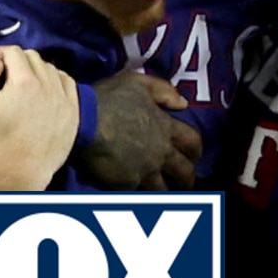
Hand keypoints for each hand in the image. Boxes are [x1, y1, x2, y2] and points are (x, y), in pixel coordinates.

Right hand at [0, 47, 78, 190]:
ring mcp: (64, 96)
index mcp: (24, 81)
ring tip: (24, 81)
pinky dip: (56, 79)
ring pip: (51, 68)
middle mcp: (48, 84)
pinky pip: (68, 82)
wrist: (23, 168)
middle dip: (16, 59)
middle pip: (33, 57)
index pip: (14, 51)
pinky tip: (47, 87)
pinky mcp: (74, 109)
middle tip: (5, 73)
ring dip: (36, 68)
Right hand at [75, 71, 202, 189]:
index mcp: (165, 128)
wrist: (81, 121)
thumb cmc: (107, 99)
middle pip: (185, 172)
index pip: (193, 142)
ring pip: (164, 189)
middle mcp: (160, 152)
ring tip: (163, 193)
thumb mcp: (138, 83)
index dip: (195, 150)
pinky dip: (139, 195)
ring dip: (166, 191)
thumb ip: (163, 91)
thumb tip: (183, 103)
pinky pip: (137, 194)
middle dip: (187, 178)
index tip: (194, 156)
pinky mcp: (125, 184)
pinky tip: (137, 195)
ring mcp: (144, 170)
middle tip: (184, 181)